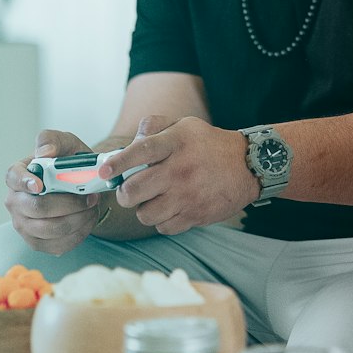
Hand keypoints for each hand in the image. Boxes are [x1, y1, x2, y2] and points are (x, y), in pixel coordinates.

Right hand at [4, 130, 102, 255]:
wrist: (84, 184)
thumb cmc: (70, 163)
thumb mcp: (66, 143)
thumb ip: (53, 140)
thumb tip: (45, 153)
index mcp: (18, 176)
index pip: (13, 177)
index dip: (25, 182)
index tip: (41, 185)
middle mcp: (16, 202)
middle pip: (37, 208)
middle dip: (69, 203)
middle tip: (91, 196)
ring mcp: (25, 225)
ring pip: (51, 229)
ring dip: (79, 218)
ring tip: (92, 206)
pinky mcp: (39, 243)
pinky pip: (59, 244)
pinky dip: (80, 232)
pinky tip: (88, 219)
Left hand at [99, 116, 257, 235]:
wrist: (248, 167)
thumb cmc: (210, 145)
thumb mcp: (186, 125)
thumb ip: (155, 126)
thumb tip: (130, 143)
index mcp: (176, 142)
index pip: (141, 152)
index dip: (118, 163)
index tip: (104, 171)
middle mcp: (180, 170)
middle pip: (134, 191)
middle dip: (125, 193)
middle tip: (130, 190)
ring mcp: (188, 196)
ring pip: (144, 214)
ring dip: (144, 208)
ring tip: (154, 199)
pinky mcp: (195, 216)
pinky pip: (163, 227)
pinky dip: (162, 220)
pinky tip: (171, 208)